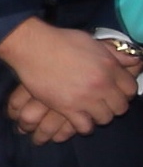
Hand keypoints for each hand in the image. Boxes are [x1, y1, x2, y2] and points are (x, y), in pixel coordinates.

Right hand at [0, 19, 138, 137]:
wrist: (33, 47)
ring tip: (89, 111)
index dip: (125, 92)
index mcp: (109, 67)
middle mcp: (101, 84)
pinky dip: (83, 125)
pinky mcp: (67, 108)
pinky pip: (84, 126)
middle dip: (113, 106)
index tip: (116, 92)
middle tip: (102, 102)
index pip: (131, 89)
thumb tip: (135, 60)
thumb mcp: (93, 42)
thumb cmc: (61, 41)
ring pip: (104, 118)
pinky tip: (78, 119)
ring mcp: (85, 98)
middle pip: (120, 107)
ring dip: (98, 116)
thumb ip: (115, 54)